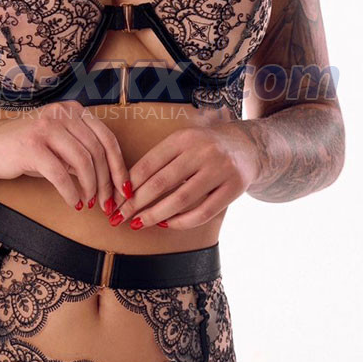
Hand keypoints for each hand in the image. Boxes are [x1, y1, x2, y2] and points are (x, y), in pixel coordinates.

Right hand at [0, 101, 129, 213]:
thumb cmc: (26, 149)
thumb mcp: (59, 146)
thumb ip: (83, 155)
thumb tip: (113, 181)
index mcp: (73, 110)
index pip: (107, 138)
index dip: (119, 166)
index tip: (124, 189)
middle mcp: (61, 114)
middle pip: (97, 151)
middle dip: (106, 182)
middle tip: (107, 203)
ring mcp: (45, 127)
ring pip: (82, 162)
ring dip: (90, 188)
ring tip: (89, 203)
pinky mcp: (31, 145)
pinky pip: (60, 174)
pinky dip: (70, 192)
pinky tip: (73, 202)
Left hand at [109, 122, 262, 229]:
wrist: (247, 146)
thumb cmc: (204, 148)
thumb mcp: (182, 144)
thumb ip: (159, 161)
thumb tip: (126, 188)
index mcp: (183, 138)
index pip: (148, 164)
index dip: (128, 185)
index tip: (114, 200)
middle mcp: (202, 151)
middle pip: (161, 183)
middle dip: (136, 203)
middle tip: (119, 217)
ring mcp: (219, 169)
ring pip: (181, 199)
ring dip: (155, 215)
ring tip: (139, 223)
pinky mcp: (233, 187)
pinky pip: (204, 212)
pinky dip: (182, 221)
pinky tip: (167, 223)